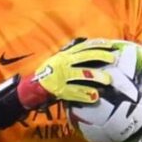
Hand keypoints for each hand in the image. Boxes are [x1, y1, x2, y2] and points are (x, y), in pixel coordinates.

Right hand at [0, 38, 114, 128]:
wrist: (29, 89)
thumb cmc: (46, 76)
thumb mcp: (57, 62)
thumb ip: (70, 58)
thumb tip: (86, 51)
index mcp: (63, 55)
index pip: (83, 47)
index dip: (98, 45)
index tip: (111, 45)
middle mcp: (63, 63)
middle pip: (85, 58)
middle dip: (100, 57)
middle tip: (113, 60)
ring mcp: (61, 77)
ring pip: (82, 75)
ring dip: (97, 77)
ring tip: (108, 81)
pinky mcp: (59, 90)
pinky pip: (74, 92)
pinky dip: (85, 95)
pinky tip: (95, 97)